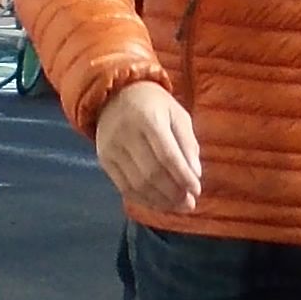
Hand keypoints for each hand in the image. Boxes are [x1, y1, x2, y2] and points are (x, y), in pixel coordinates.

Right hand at [96, 79, 203, 217]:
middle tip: (189, 203)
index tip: (197, 190)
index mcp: (148, 118)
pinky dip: (143, 200)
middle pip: (151, 173)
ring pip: (137, 184)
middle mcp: (125, 134)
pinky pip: (124, 187)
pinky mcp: (103, 160)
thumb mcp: (178, 114)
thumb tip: (195, 174)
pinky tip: (159, 203)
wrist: (115, 93)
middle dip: (173, 193)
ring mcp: (111, 148)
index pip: (167, 155)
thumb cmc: (154, 104)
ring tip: (178, 206)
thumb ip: (188, 143)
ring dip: (160, 201)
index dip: (183, 176)